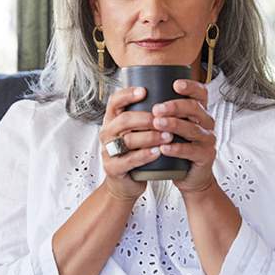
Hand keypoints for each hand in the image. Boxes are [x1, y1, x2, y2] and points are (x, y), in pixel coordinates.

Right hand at [99, 86, 167, 201]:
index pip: (114, 101)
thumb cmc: (134, 153)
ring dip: (149, 137)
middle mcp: (107, 133)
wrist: (124, 184)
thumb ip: (144, 116)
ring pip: (127, 140)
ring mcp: (108, 151)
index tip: (145, 90)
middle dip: (145, 118)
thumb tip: (167, 93)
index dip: (128, 94)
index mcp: (111, 120)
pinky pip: (129, 160)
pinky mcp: (113, 168)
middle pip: (123, 120)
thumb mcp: (135, 132)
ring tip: (168, 136)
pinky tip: (158, 152)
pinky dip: (144, 155)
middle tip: (164, 119)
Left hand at [151, 79, 217, 194]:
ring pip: (193, 129)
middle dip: (175, 107)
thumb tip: (136, 94)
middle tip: (157, 109)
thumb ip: (163, 112)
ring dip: (174, 125)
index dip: (190, 87)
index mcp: (199, 111)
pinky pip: (192, 150)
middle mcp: (206, 123)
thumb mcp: (172, 127)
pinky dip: (177, 148)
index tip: (175, 85)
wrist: (189, 175)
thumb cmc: (177, 147)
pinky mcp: (205, 156)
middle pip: (195, 108)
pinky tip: (164, 147)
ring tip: (157, 124)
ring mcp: (207, 140)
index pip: (200, 93)